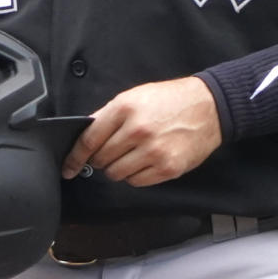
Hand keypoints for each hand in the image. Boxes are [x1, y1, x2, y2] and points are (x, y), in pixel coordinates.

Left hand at [62, 76, 221, 187]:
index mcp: (125, 108)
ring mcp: (153, 151)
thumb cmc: (170, 100)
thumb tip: (85, 135)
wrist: (208, 108)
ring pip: (116, 174)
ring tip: (131, 155)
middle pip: (101, 159)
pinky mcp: (167, 168)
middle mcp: (138, 130)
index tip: (69, 167)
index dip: (75, 157)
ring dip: (117, 169)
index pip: (89, 140)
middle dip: (101, 159)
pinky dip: (134, 175)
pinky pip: (136, 182)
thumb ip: (108, 115)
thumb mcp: (134, 96)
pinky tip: (144, 161)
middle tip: (111, 152)